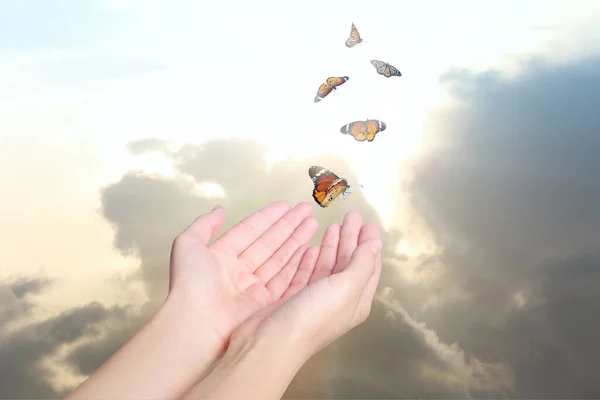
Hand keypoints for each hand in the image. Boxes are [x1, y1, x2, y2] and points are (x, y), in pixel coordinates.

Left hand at [166, 201, 318, 344]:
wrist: (197, 323)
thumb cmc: (191, 281)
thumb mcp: (187, 244)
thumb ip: (204, 224)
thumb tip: (220, 209)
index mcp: (221, 256)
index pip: (250, 231)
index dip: (268, 217)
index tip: (286, 205)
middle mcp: (239, 271)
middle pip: (269, 243)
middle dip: (289, 226)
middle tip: (308, 210)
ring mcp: (253, 289)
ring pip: (280, 259)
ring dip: (297, 241)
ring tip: (314, 223)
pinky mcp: (266, 305)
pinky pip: (286, 280)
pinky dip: (299, 265)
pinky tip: (311, 249)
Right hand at [180, 211, 381, 399]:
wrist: (271, 342)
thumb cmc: (314, 314)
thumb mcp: (346, 287)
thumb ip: (362, 264)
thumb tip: (373, 245)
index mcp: (356, 300)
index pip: (369, 267)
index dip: (369, 245)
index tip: (368, 224)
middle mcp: (339, 300)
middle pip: (348, 264)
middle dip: (351, 239)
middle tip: (350, 216)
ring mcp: (315, 299)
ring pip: (328, 266)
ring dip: (331, 246)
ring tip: (332, 226)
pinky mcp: (294, 297)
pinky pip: (306, 272)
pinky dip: (310, 258)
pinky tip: (309, 247)